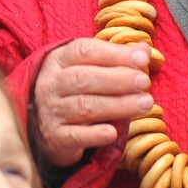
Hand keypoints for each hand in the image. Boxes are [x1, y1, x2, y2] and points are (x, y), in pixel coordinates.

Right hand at [31, 38, 154, 168]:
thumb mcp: (88, 68)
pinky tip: (113, 133)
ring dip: (117, 105)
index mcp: (58, 60)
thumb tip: (144, 50)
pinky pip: (74, 136)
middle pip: (83, 78)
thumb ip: (115, 58)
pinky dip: (94, 135)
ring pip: (84, 106)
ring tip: (145, 103)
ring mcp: (50, 111)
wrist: (43, 125)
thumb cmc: (73, 90)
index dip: (114, 54)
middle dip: (118, 79)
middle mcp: (51, 84)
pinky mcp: (55, 137)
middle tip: (144, 82)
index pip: (85, 51)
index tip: (142, 58)